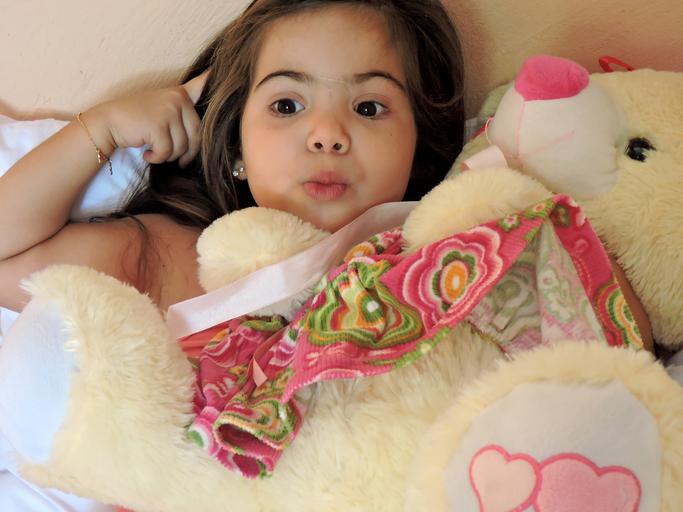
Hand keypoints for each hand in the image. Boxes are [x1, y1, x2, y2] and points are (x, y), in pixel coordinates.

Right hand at [83, 71, 208, 166]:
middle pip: (197, 135)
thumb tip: (202, 106)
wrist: (108, 123)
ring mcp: (168, 111)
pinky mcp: (158, 125)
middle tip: (179, 161)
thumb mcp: (161, 108)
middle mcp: (177, 99)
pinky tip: (147, 154)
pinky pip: (167, 152)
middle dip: (187, 153)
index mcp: (179, 94)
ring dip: (169, 157)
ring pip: (182, 147)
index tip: (219, 71)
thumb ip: (182, 109)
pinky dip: (157, 158)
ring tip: (156, 152)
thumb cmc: (136, 120)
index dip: (212, 80)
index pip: (200, 87)